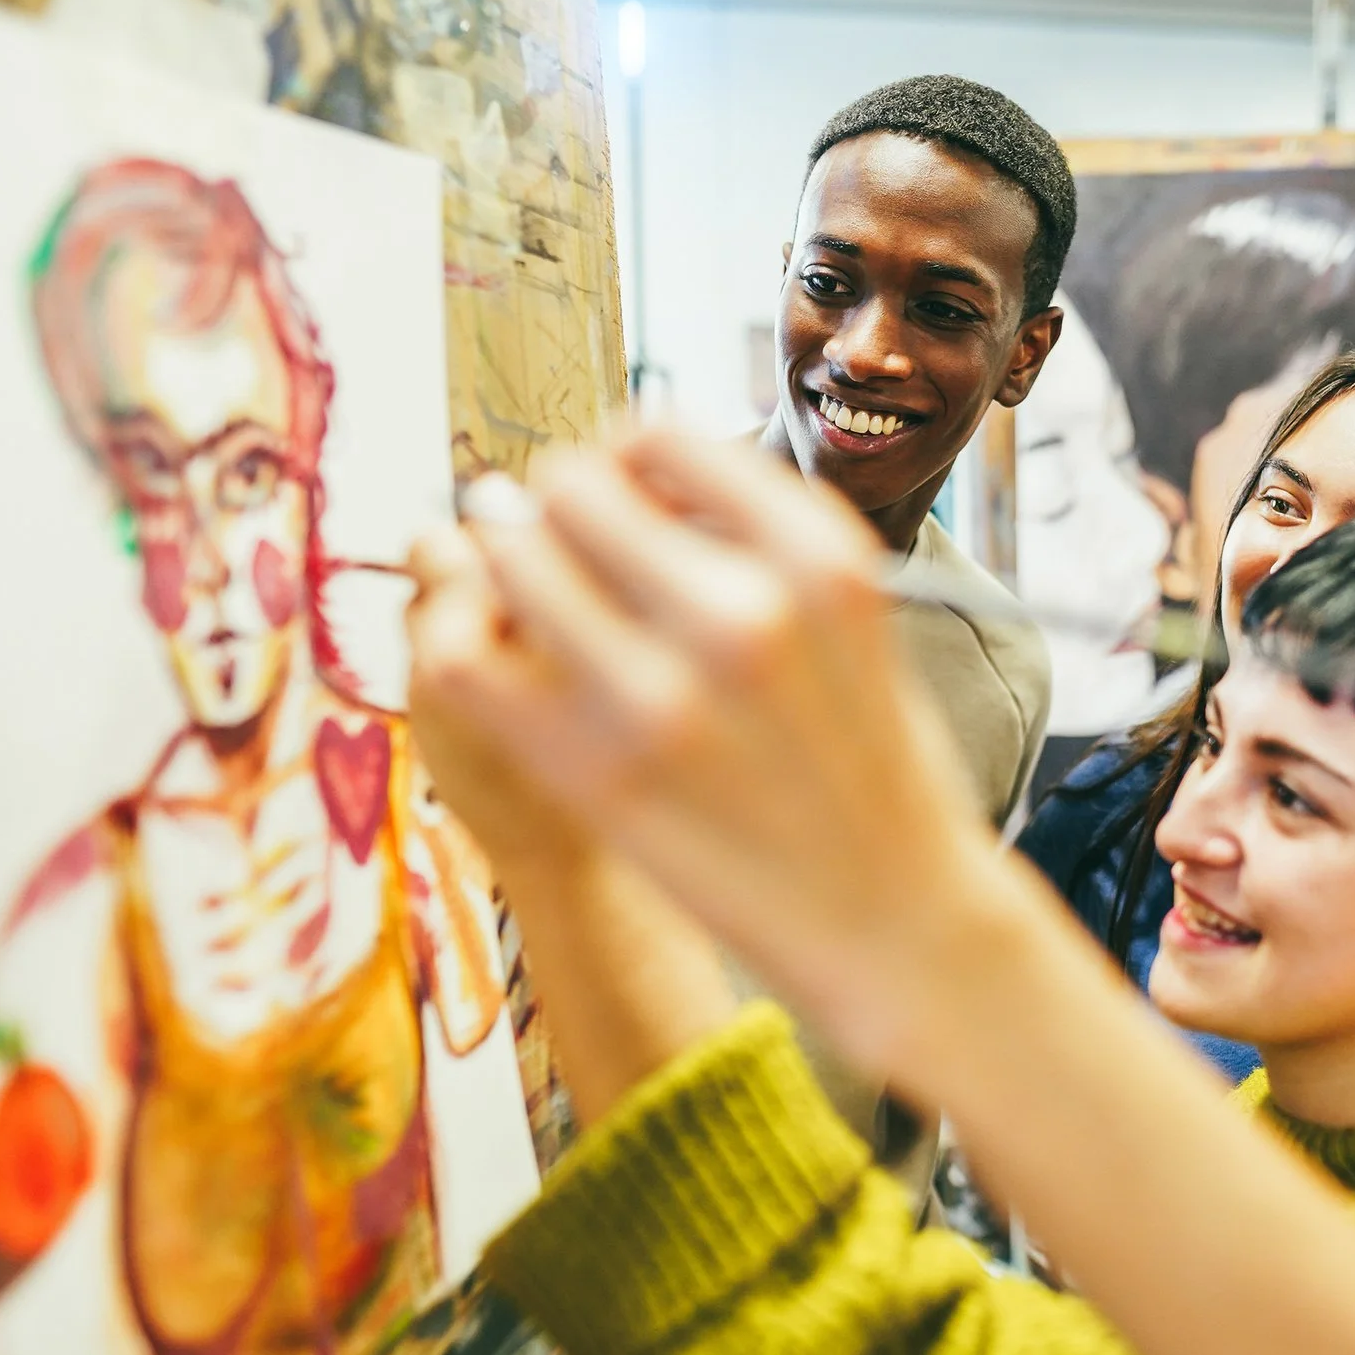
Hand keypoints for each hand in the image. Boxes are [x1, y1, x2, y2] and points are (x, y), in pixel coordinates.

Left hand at [406, 426, 1000, 1070]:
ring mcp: (664, 696)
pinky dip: (459, 633)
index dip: (622, 461)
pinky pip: (466, 654)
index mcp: (816, 557)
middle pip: (572, 486)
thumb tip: (632, 469)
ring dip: (505, 565)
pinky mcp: (595, 773)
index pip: (657, 435)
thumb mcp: (853, 612)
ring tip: (525, 599)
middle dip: (556, 511)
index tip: (625, 502)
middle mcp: (743, 611)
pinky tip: (492, 649)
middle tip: (562, 553)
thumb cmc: (870, 762)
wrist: (895, 918)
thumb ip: (757, 533)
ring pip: (511, 556)